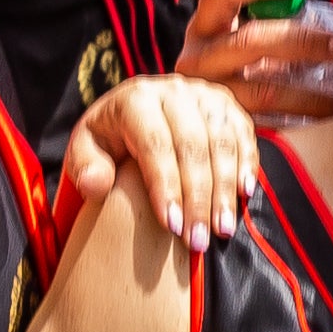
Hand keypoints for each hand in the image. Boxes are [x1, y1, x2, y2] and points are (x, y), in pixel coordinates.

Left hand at [65, 69, 260, 251]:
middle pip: (194, 145)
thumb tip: (97, 185)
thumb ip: (85, 168)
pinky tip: (244, 196)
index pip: (156, 144)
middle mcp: (174, 90)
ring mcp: (204, 95)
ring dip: (225, 189)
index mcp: (136, 99)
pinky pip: (244, 135)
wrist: (132, 113)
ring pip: (223, 141)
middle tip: (198, 241)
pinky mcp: (227, 104)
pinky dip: (247, 165)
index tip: (172, 227)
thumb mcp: (84, 151)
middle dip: (198, 197)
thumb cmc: (108, 139)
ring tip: (222, 230)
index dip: (166, 186)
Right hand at [176, 0, 332, 124]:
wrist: (202, 120)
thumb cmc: (239, 65)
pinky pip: (272, 124)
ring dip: (312, 94)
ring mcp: (212, 96)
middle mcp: (199, 58)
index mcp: (205, 24)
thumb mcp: (245, 35)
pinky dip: (308, 119)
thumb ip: (276, 21)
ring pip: (264, 91)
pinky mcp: (228, 127)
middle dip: (301, 42)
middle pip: (249, 42)